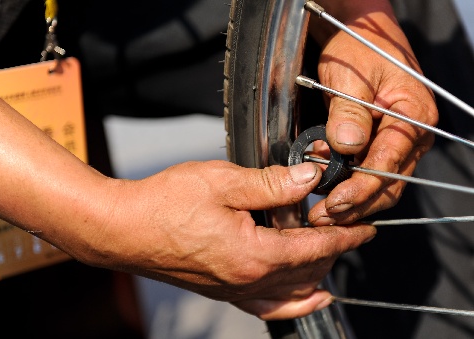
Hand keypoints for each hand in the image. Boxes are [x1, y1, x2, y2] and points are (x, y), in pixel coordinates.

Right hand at [77, 161, 374, 319]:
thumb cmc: (165, 203)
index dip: (344, 236)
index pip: (315, 248)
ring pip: (292, 290)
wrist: (123, 228)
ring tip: (334, 258)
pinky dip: (294, 304)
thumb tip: (308, 180)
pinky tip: (307, 298)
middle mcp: (247, 280)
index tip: (365, 229)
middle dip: (335, 251)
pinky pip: (268, 307)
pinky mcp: (220, 290)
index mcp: (252, 254)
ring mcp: (233, 290)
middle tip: (350, 231)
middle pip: (307, 270)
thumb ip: (271, 184)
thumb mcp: (223, 182)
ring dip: (318, 273)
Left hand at [307, 1, 436, 224]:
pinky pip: (370, 173)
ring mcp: (397, 141)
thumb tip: (347, 145)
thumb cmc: (358, 50)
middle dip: (356, 204)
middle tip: (323, 216)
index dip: (363, 186)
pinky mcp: (380, 144)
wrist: (359, 36)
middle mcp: (411, 134)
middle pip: (390, 182)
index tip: (336, 201)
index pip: (390, 161)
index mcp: (413, 115)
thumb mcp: (350, 76)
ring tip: (322, 213)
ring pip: (381, 184)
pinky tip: (328, 195)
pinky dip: (350, 187)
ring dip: (353, 202)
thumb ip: (349, 111)